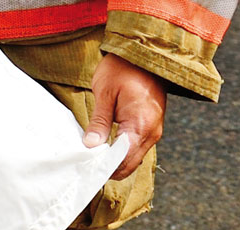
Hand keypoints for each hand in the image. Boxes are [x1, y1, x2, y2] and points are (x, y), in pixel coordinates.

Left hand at [83, 54, 166, 180]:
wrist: (144, 50)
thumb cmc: (124, 67)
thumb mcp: (105, 93)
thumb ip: (99, 122)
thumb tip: (91, 146)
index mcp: (140, 125)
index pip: (122, 161)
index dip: (103, 168)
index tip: (86, 168)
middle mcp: (152, 132)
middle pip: (129, 165)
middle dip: (108, 167)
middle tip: (87, 164)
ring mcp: (154, 130)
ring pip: (133, 158)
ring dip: (115, 160)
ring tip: (94, 155)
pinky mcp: (151, 125)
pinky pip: (136, 147)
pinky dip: (122, 151)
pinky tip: (106, 146)